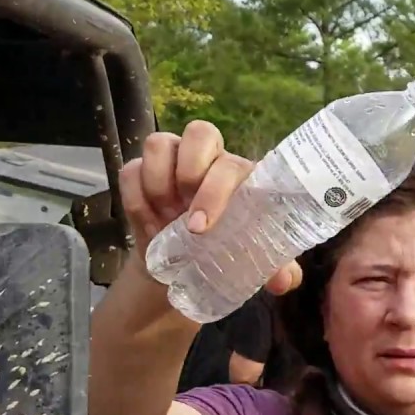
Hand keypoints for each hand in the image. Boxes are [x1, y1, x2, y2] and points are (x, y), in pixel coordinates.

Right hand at [120, 121, 300, 294]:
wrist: (185, 264)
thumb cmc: (228, 250)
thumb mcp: (254, 262)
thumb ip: (277, 269)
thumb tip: (283, 282)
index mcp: (242, 175)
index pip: (234, 163)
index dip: (215, 189)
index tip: (201, 227)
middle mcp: (210, 158)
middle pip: (200, 133)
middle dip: (188, 174)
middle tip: (183, 216)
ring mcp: (173, 159)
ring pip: (159, 143)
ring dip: (157, 184)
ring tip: (164, 220)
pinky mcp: (141, 171)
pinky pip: (130, 170)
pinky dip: (135, 200)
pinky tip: (148, 228)